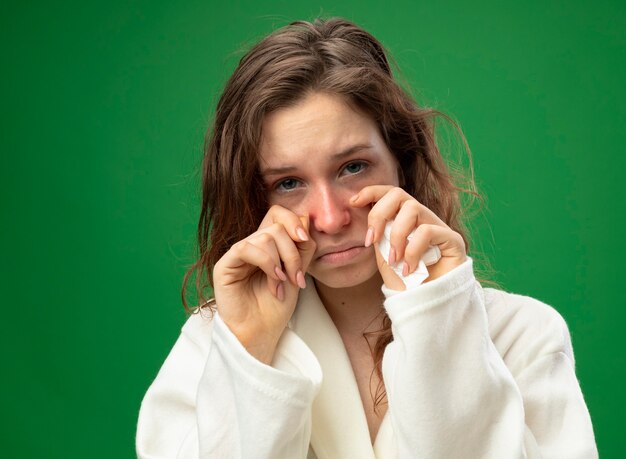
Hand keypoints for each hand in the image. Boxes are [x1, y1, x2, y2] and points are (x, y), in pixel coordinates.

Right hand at [212, 205, 316, 362]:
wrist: (262, 333)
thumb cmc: (276, 307)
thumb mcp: (297, 273)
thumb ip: (302, 248)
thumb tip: (305, 218)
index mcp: (267, 244)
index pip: (278, 214)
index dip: (294, 220)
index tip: (306, 240)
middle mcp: (251, 245)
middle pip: (276, 225)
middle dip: (293, 251)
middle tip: (296, 277)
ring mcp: (237, 254)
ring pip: (265, 237)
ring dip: (282, 262)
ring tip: (282, 284)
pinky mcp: (224, 265)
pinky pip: (246, 248)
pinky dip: (267, 263)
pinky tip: (274, 281)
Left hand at [350, 185, 466, 289]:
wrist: (423, 307)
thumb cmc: (404, 282)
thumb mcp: (383, 254)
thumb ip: (378, 232)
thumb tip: (360, 209)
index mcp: (405, 220)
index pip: (391, 194)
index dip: (372, 191)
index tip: (353, 202)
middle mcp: (423, 219)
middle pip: (399, 194)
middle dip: (379, 213)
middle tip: (372, 239)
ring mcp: (439, 227)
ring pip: (413, 208)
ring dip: (396, 235)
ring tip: (394, 259)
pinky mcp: (453, 240)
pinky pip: (428, 231)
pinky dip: (413, 250)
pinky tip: (410, 269)